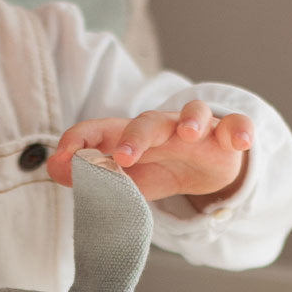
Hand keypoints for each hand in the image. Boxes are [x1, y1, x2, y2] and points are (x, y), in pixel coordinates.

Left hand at [46, 100, 252, 209]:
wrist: (204, 168)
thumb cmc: (159, 169)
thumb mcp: (123, 178)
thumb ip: (89, 176)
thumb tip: (51, 168)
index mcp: (130, 136)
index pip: (100, 130)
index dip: (80, 140)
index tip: (62, 158)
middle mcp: (162, 126)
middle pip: (147, 121)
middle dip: (134, 138)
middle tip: (122, 159)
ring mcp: (196, 129)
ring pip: (194, 113)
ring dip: (190, 120)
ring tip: (188, 134)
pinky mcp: (225, 137)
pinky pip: (236, 126)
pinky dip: (239, 131)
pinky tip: (240, 142)